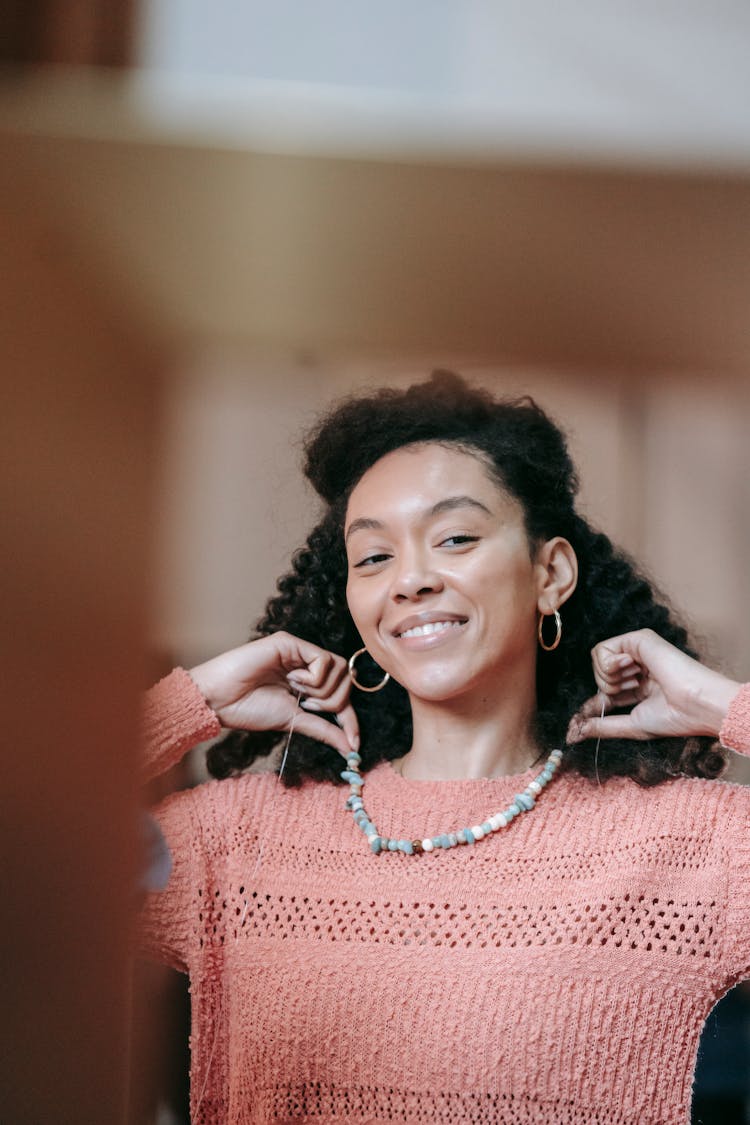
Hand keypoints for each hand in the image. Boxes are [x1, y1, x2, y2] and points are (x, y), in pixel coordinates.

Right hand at [188, 632, 357, 757]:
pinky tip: (292, 680)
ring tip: (296, 691)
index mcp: (306, 684)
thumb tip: (350, 748)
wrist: (221, 701)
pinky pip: (324, 659)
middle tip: (307, 705)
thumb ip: (323, 729)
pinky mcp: (291, 643)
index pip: (341, 697)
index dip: (350, 720)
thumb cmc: (249, 709)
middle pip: (346, 680)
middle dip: (332, 701)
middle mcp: (306, 665)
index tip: (355, 745)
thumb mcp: (294, 721)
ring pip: (340, 669)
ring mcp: (299, 652)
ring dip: (322, 689)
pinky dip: (314, 677)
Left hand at [568, 628, 740, 742]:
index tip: (580, 722)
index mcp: (638, 687)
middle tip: (627, 693)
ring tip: (634, 682)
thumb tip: (573, 734)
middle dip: (605, 690)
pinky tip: (631, 668)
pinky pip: (602, 649)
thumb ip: (602, 727)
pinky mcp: (638, 639)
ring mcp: (637, 652)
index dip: (594, 704)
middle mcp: (637, 667)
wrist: (694, 705)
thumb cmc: (672, 717)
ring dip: (609, 679)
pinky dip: (609, 665)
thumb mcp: (630, 725)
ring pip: (597, 660)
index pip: (604, 692)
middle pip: (598, 674)